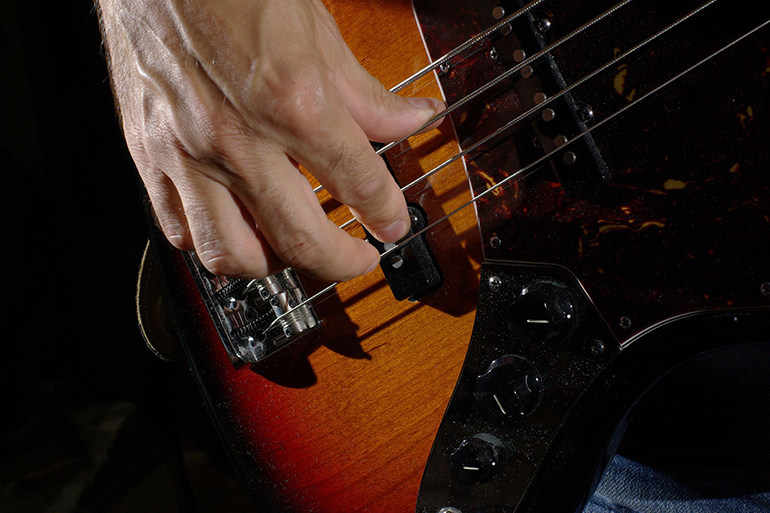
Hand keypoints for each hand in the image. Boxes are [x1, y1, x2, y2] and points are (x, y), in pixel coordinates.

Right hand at [97, 0, 442, 280]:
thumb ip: (366, 93)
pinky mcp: (150, 154)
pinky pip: (179, 229)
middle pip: (300, 238)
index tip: (394, 225)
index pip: (357, 181)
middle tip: (358, 259)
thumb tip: (410, 120)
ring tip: (294, 251)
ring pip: (232, 253)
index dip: (387, 212)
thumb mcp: (318, 31)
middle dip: (343, 262)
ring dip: (274, 265)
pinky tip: (234, 231)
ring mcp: (187, 152)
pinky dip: (211, 245)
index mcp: (291, 99)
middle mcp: (237, 137)